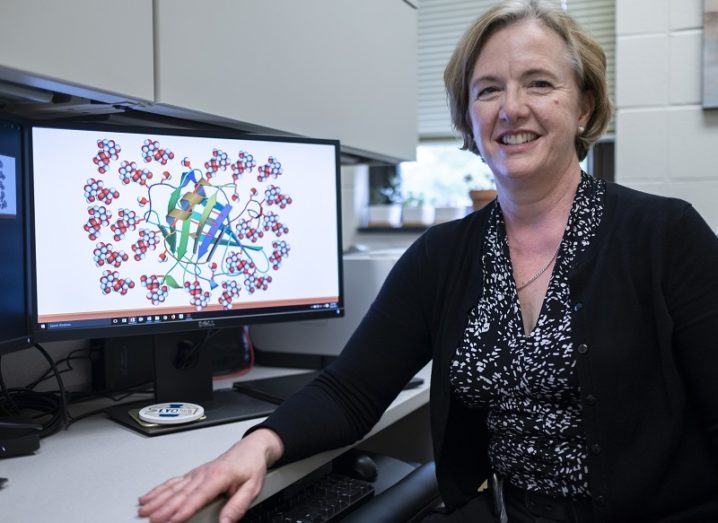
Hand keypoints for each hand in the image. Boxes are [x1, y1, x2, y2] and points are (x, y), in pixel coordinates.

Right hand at [137, 428, 283, 522]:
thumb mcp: (252, 488)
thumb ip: (238, 506)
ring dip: (157, 499)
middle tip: (150, 519)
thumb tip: (226, 522)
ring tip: (143, 510)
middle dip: (164, 507)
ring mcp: (196, 473)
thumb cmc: (251, 466)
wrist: (251, 448)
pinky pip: (173, 482)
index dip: (184, 510)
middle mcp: (204, 474)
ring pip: (173, 487)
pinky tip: (148, 496)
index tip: (172, 520)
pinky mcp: (193, 474)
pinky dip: (159, 489)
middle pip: (181, 493)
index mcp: (219, 477)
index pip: (198, 496)